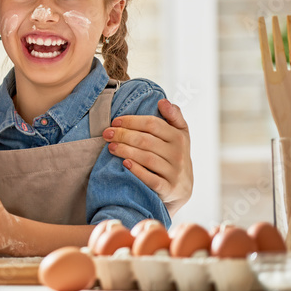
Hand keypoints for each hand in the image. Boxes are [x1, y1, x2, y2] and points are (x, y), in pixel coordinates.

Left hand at [103, 99, 192, 214]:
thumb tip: (162, 101)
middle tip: (107, 134)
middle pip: (146, 140)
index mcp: (179, 137)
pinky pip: (151, 179)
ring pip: (147, 158)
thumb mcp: (179, 134)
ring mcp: (174, 172)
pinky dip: (137, 171)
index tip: (115, 121)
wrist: (182, 188)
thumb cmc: (175, 155)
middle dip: (123, 135)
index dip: (131, 121)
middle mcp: (178, 154)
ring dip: (126, 151)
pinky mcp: (169, 188)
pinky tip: (125, 164)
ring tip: (111, 147)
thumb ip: (173, 116)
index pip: (152, 124)